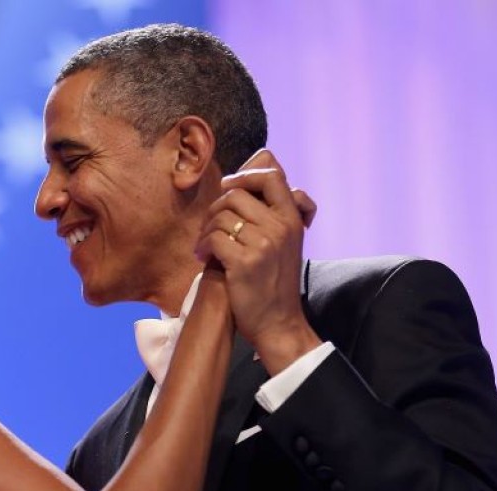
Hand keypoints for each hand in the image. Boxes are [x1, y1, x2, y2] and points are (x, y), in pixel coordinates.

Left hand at [195, 149, 321, 373]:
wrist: (278, 322)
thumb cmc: (275, 280)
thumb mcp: (286, 240)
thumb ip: (275, 206)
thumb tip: (260, 161)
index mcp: (292, 218)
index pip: (270, 174)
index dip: (245, 175)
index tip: (231, 190)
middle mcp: (281, 226)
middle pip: (236, 192)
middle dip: (217, 206)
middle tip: (212, 226)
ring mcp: (264, 244)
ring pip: (221, 214)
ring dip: (206, 229)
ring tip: (206, 245)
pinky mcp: (244, 262)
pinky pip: (214, 238)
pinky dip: (203, 246)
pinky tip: (205, 256)